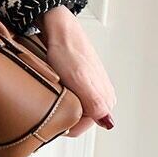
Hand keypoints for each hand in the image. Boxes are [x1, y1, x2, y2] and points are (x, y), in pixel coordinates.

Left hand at [38, 6, 115, 137]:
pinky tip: (55, 83)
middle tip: (51, 98)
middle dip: (63, 112)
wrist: (60, 28)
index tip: (50, 114)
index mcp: (105, 100)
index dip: (64, 124)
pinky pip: (70, 94)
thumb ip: (95, 104)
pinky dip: (60, 92)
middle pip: (78, 119)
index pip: (82, 127)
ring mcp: (92, 87)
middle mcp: (102, 95)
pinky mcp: (82, 79)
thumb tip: (107, 122)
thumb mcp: (79, 81)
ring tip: (54, 88)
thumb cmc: (67, 51)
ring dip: (61, 102)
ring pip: (74, 106)